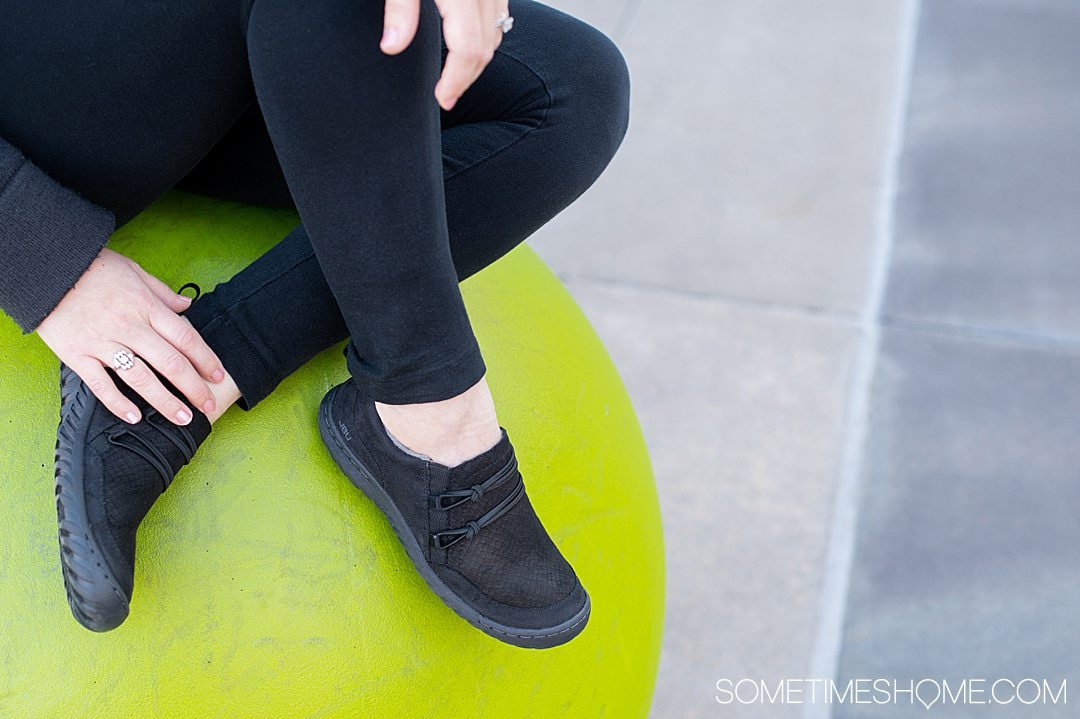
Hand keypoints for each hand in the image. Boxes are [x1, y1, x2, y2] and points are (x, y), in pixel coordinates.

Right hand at [36, 247, 223, 425]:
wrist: (45, 266)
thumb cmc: (92, 267)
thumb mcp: (134, 270)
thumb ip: (162, 292)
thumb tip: (187, 306)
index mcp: (146, 307)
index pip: (185, 337)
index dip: (205, 359)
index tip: (219, 376)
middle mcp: (129, 327)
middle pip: (170, 363)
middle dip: (194, 387)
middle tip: (208, 406)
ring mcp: (103, 343)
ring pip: (141, 379)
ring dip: (165, 402)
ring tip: (182, 418)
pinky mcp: (77, 354)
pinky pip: (100, 384)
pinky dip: (117, 403)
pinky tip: (134, 417)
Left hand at [380, 0, 507, 110]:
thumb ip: (400, 10)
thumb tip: (391, 47)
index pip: (467, 49)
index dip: (456, 80)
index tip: (442, 99)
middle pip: (484, 48)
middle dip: (466, 78)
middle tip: (446, 97)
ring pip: (494, 36)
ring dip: (477, 62)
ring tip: (454, 78)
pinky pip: (498, 19)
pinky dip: (485, 39)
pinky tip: (466, 47)